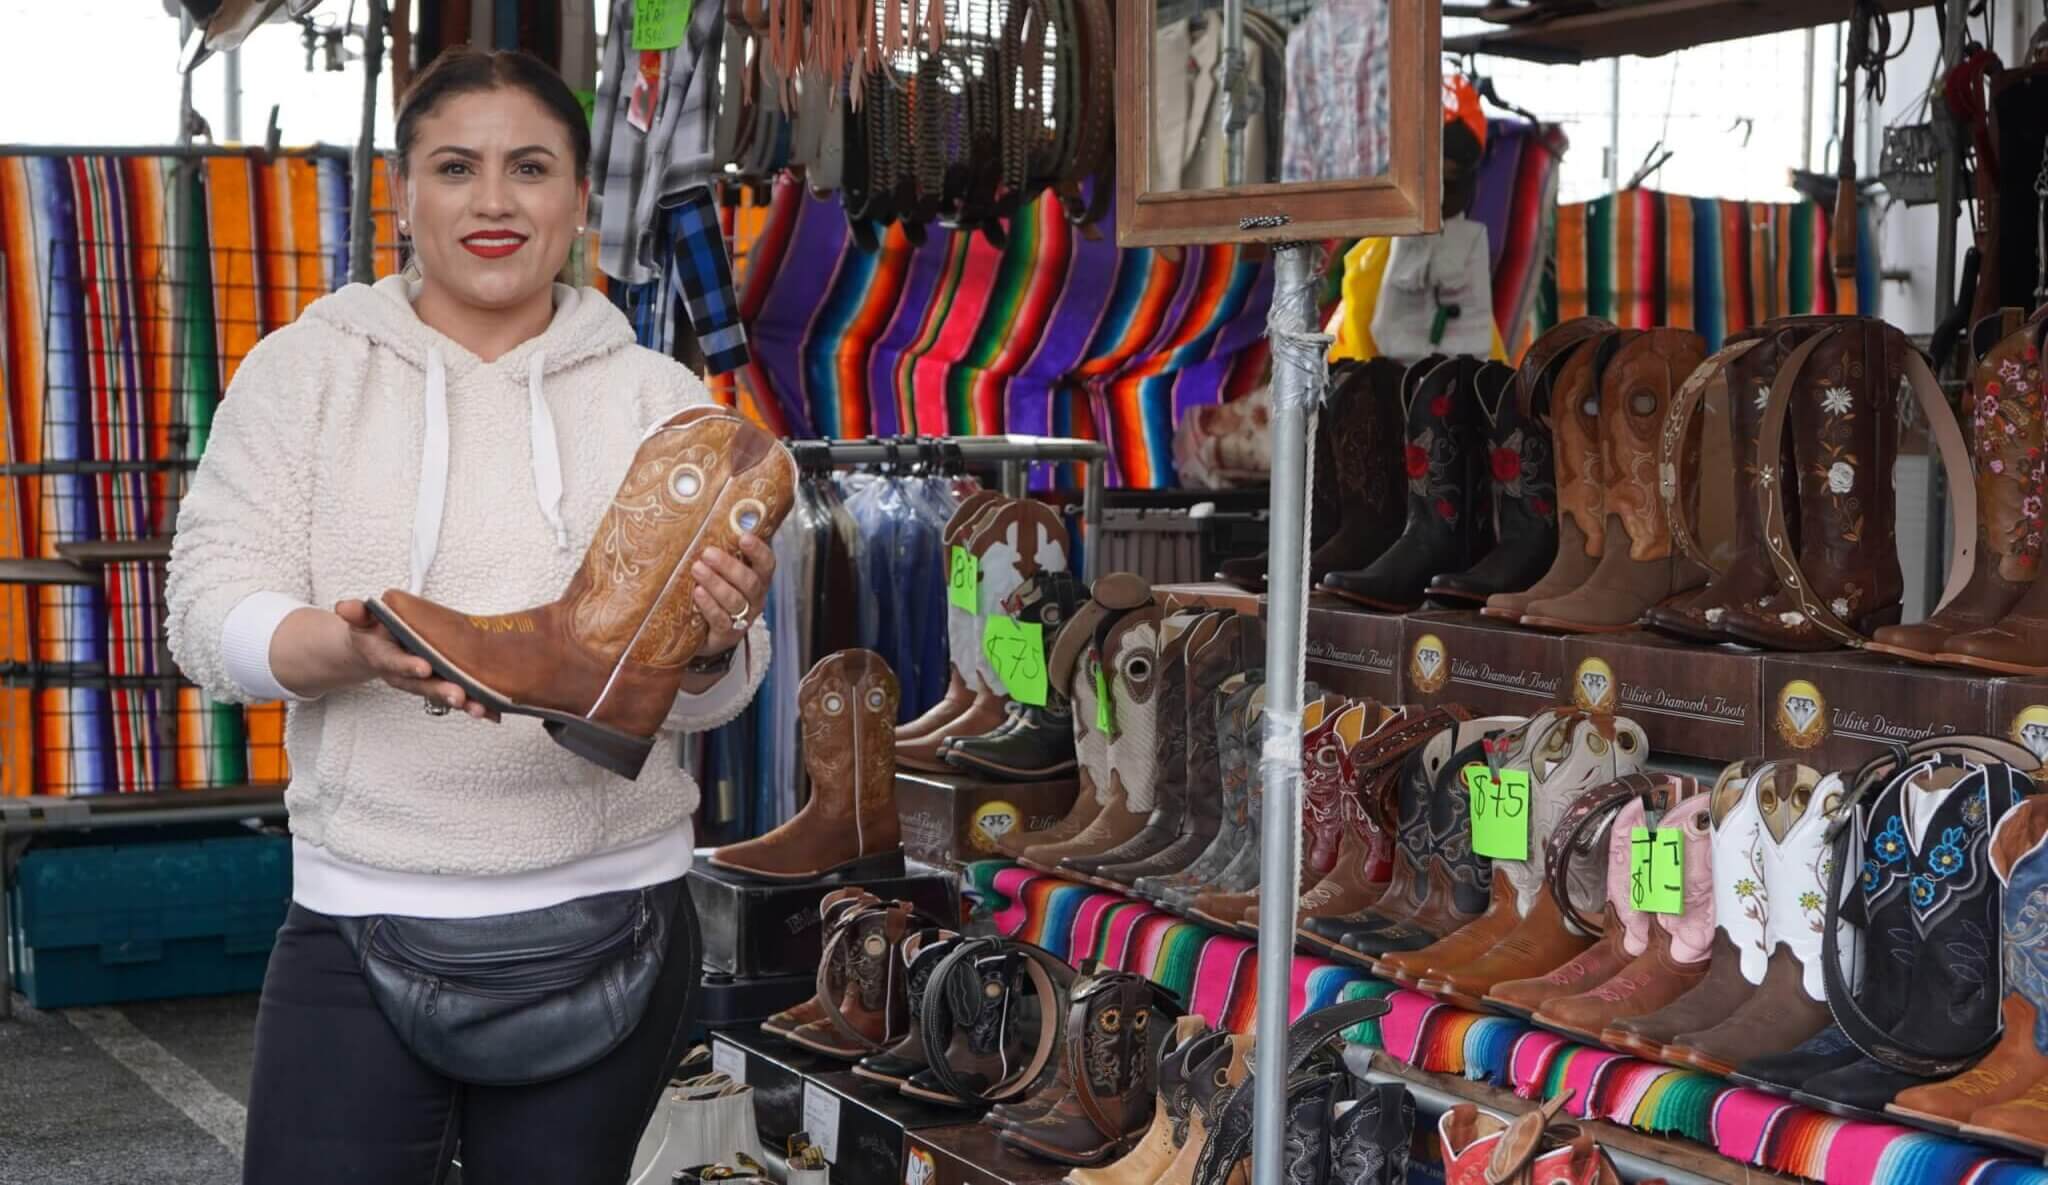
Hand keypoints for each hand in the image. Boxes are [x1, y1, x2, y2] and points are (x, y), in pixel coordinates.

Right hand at [333, 599, 496, 720]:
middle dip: (442, 691)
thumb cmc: (374, 631)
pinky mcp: (439, 685)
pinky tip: (494, 713)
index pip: (396, 662)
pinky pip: (458, 697)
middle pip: (424, 686)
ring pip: (443, 695)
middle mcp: (406, 676)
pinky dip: (476, 706)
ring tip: (481, 709)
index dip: (408, 666)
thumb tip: (345, 607)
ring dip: (464, 703)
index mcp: (386, 658)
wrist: (376, 649)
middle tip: (459, 696)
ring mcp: (423, 683)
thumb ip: (357, 613)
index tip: (423, 667)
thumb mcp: (362, 619)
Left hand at [692, 534, 775, 656]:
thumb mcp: (720, 573)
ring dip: (716, 583)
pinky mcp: (726, 635)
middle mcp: (754, 599)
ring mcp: (742, 618)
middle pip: (750, 582)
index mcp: (758, 579)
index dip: (758, 551)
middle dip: (729, 566)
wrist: (703, 633)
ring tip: (697, 569)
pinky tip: (698, 593)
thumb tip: (700, 519)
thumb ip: (719, 552)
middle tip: (708, 553)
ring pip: (735, 600)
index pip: (766, 563)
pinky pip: (721, 620)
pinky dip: (710, 605)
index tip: (744, 537)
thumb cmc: (713, 594)